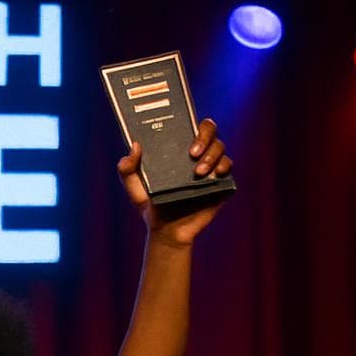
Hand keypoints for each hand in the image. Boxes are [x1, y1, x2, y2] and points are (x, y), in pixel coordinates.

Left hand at [118, 119, 232, 245]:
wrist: (166, 230)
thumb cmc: (151, 206)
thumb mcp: (134, 189)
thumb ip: (127, 169)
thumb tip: (134, 145)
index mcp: (178, 150)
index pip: (192, 126)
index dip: (194, 125)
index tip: (185, 138)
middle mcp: (198, 155)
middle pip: (211, 131)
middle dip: (205, 137)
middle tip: (192, 153)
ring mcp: (211, 168)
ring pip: (221, 148)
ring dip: (211, 156)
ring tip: (198, 173)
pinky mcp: (221, 183)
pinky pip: (229, 168)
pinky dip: (223, 168)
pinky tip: (214, 176)